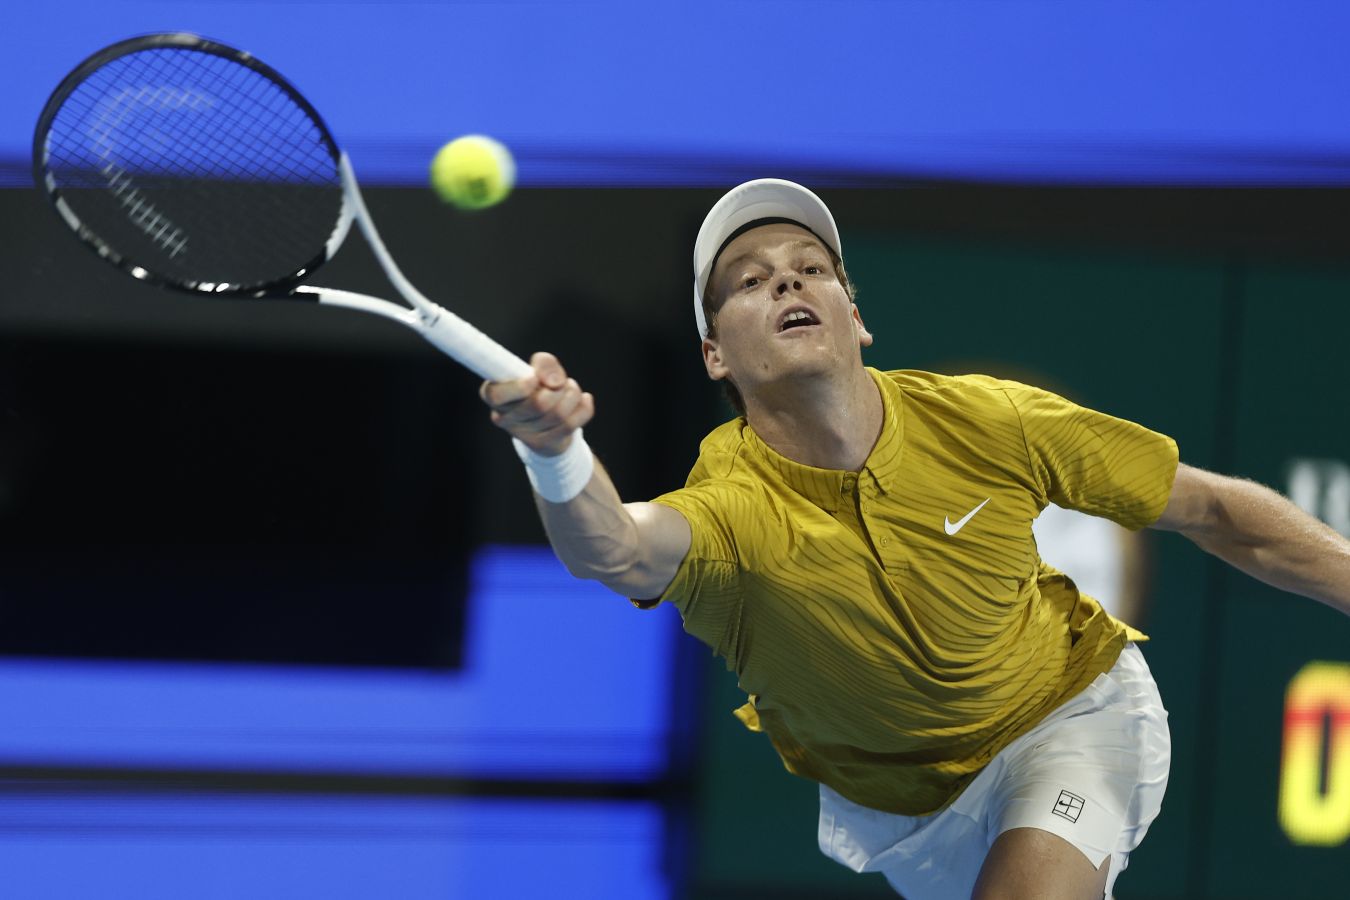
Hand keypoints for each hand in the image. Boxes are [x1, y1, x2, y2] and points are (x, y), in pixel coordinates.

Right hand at [480, 352, 594, 455]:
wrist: (546, 421)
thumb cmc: (537, 388)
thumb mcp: (537, 368)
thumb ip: (544, 363)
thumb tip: (554, 381)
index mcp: (495, 395)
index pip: (495, 395)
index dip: (518, 387)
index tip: (533, 380)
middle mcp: (505, 418)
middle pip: (538, 404)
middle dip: (557, 388)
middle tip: (559, 382)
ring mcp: (525, 435)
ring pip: (558, 414)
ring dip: (572, 394)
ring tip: (571, 388)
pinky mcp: (545, 444)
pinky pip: (572, 424)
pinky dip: (584, 407)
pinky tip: (583, 399)